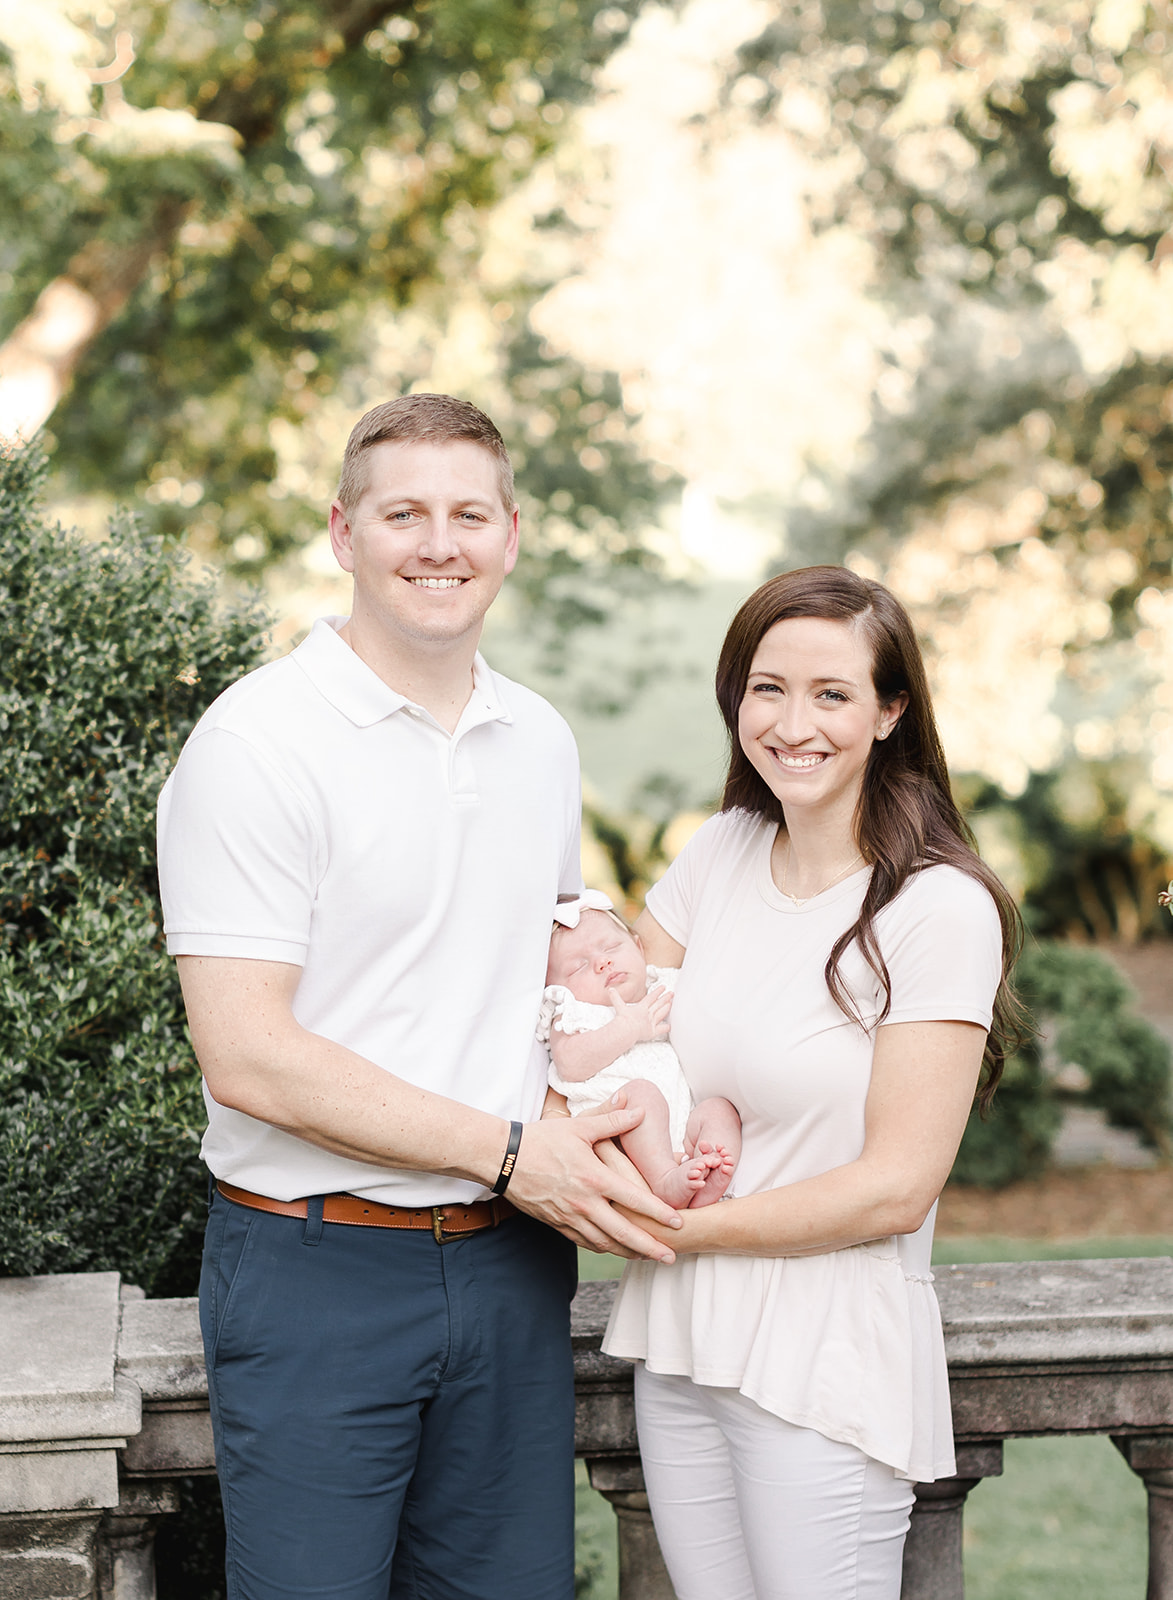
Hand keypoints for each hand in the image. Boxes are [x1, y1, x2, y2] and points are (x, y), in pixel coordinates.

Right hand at [506, 1107, 681, 1261]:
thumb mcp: (579, 1126)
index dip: (659, 1213)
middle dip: (650, 1246)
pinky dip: (603, 1249)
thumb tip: (639, 1108)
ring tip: (648, 1257)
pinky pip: (584, 1242)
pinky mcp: (556, 1223)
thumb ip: (611, 1120)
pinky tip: (614, 1250)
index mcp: (593, 1177)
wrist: (503, 1158)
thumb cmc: (542, 1138)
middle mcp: (584, 1202)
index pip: (634, 1199)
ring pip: (604, 1243)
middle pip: (623, 1232)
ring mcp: (569, 1216)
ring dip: (628, 1252)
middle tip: (671, 1257)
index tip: (679, 1222)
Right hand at [608, 982, 671, 1042]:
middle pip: (659, 1004)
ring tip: (671, 1003)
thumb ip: (615, 997)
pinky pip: (662, 1029)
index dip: (658, 991)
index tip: (663, 987)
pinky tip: (670, 1026)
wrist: (626, 1030)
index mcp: (642, 1007)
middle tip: (672, 993)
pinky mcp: (652, 1031)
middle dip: (666, 998)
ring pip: (661, 1013)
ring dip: (667, 1008)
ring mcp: (651, 1022)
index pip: (651, 997)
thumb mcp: (619, 1006)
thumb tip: (610, 990)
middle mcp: (648, 1013)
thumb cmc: (623, 1019)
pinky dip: (666, 1027)